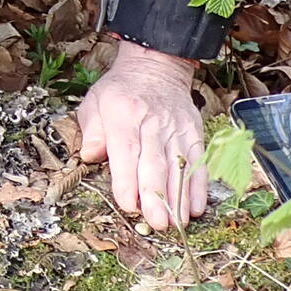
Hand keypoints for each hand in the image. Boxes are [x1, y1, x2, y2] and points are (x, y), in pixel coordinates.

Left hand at [76, 42, 207, 230]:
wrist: (157, 66)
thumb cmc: (120, 90)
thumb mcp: (95, 102)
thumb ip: (92, 131)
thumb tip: (91, 156)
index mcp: (124, 113)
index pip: (126, 149)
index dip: (127, 179)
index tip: (128, 205)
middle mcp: (152, 122)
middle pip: (155, 162)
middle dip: (157, 196)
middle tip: (157, 224)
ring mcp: (176, 128)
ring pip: (179, 166)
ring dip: (179, 198)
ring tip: (178, 224)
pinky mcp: (194, 133)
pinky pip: (198, 162)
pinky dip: (199, 186)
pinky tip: (196, 208)